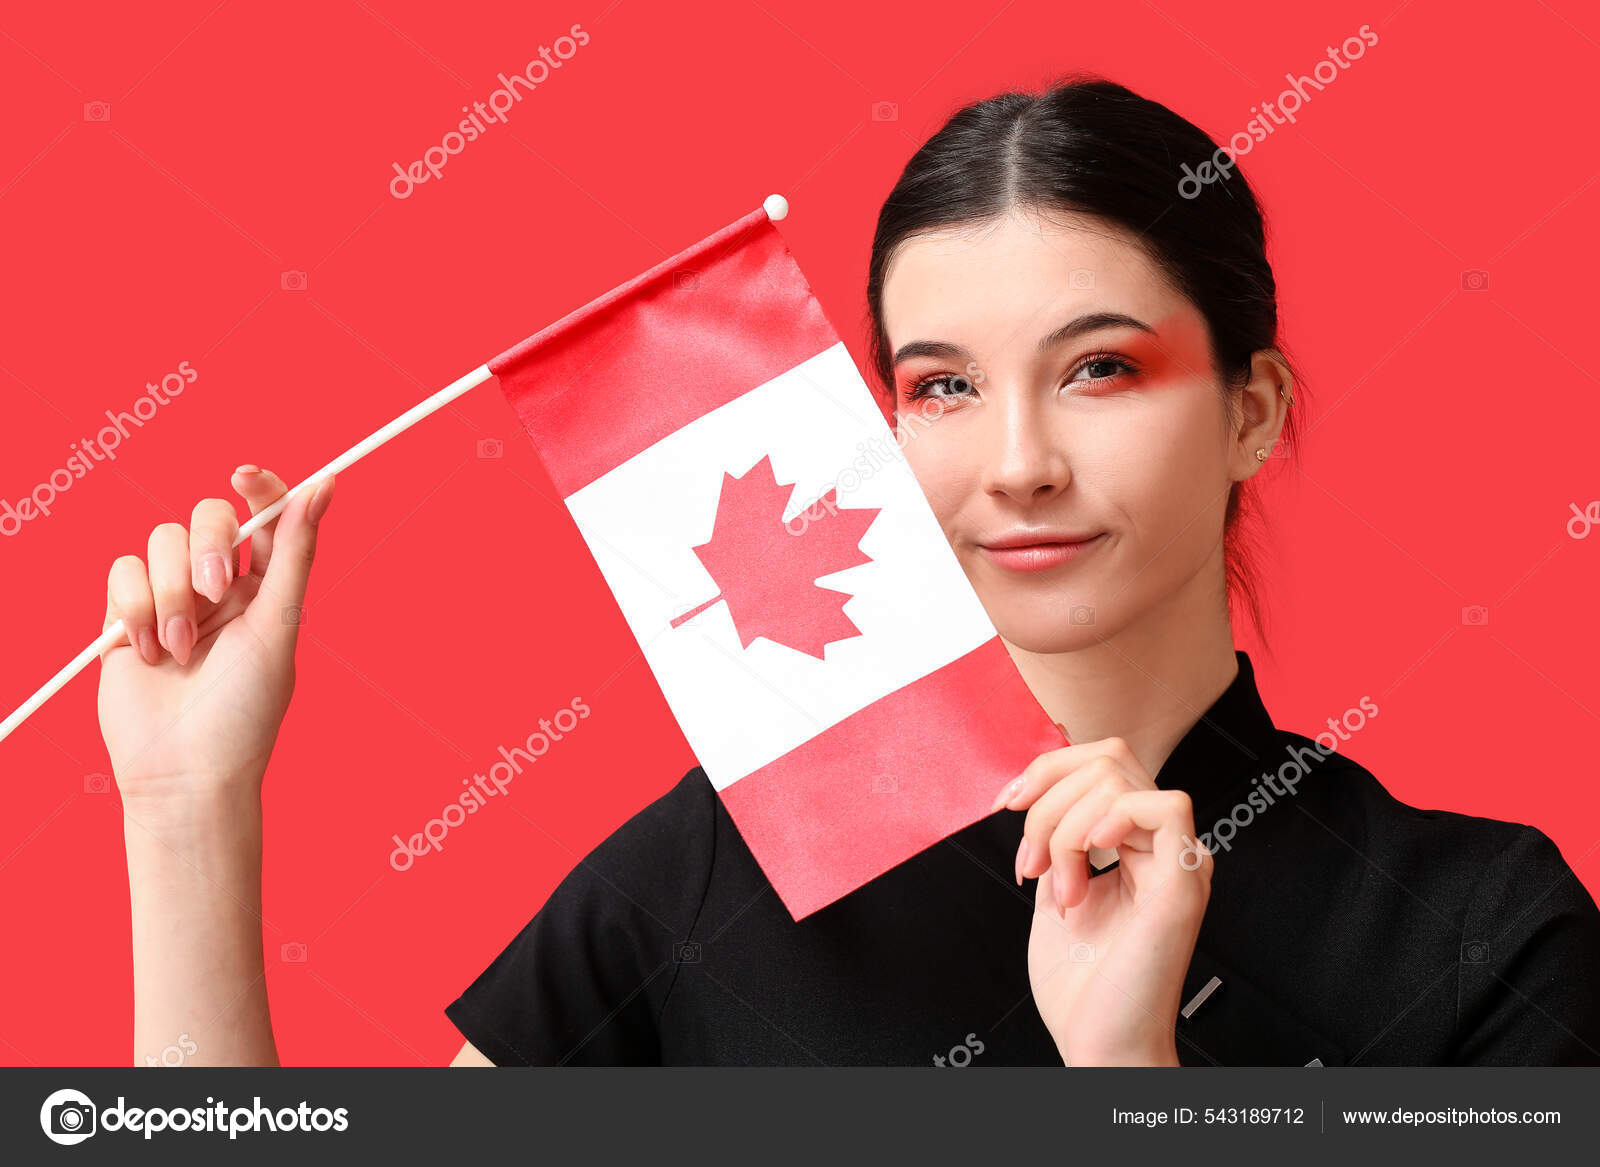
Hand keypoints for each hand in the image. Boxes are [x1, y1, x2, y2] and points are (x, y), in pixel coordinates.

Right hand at [97, 466, 332, 801]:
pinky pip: (121, 571)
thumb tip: (324, 486)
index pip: (264, 516)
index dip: (259, 486)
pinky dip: (134, 608)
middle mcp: (219, 586)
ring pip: (160, 540)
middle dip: (206, 546)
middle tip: (213, 595)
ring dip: (170, 594)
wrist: (183, 772)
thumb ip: (295, 555)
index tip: (245, 473)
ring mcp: (171, 598)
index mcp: (266, 587)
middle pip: (206, 515)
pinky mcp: (126, 615)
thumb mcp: (278, 627)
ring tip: (179, 650)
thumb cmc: (244, 710)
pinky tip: (148, 653)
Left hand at [990, 737, 1212, 1065]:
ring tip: (1058, 888)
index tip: (1005, 804)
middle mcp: (1162, 848)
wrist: (1098, 1043)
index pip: (1101, 763)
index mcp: (1136, 847)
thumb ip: (1059, 840)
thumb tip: (1037, 793)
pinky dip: (1112, 817)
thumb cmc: (1081, 987)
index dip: (1047, 769)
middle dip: (1048, 800)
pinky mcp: (1184, 882)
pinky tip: (1092, 853)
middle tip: (1029, 864)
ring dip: (1065, 827)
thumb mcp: (1056, 892)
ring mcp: (1178, 861)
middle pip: (1108, 758)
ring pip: (1119, 779)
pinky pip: (1165, 806)